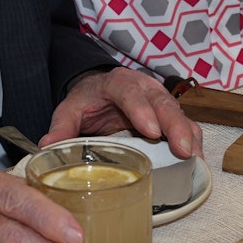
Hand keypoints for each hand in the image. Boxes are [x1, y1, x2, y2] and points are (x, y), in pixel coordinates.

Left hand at [41, 67, 202, 159]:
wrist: (100, 91)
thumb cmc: (88, 101)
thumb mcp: (70, 110)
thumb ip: (61, 127)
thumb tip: (47, 147)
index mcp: (117, 83)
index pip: (129, 92)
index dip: (141, 110)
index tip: (151, 131)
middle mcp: (143, 87)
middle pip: (161, 102)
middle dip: (174, 125)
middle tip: (182, 148)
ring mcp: (159, 100)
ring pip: (178, 113)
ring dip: (188, 134)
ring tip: (193, 157)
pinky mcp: (169, 115)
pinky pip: (186, 125)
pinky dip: (193, 140)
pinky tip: (196, 159)